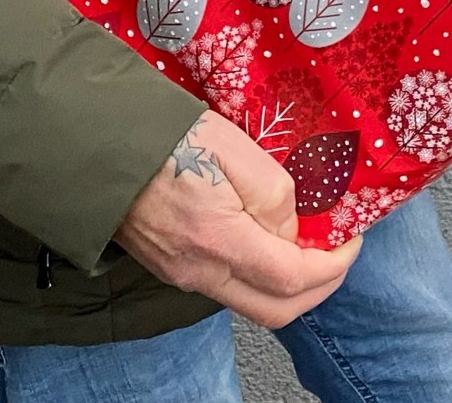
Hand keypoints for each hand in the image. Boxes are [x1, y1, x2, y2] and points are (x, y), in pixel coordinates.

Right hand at [115, 112, 362, 326]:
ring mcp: (183, 275)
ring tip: (309, 244)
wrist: (101, 148)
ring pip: (251, 302)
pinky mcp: (172, 267)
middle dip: (319, 288)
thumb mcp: (237, 151)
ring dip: (289, 283)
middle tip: (338, 254)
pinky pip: (228, 286)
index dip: (332, 266)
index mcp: (219, 243)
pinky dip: (260, 273)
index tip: (351, 242)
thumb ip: (275, 197)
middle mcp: (200, 273)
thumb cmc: (169, 141)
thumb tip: (290, 232)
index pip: (292, 279)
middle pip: (275, 310)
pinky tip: (270, 241)